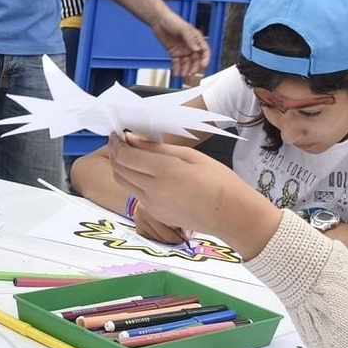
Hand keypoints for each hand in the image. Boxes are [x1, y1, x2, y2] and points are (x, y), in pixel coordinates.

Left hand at [106, 133, 277, 254]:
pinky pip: (135, 194)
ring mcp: (152, 205)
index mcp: (164, 172)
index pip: (126, 155)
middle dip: (115, 153)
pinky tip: (145, 172)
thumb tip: (131, 138)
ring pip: (123, 183)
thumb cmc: (218, 180)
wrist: (232, 215)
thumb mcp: (190, 156)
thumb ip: (158, 148)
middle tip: (120, 141)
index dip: (116, 142)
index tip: (117, 132)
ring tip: (130, 154)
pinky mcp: (155, 214)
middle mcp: (153, 191)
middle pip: (119, 169)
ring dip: (120, 167)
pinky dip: (133, 180)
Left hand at [148, 11, 209, 77]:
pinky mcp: (174, 53)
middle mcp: (191, 46)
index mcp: (196, 39)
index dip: (205, 59)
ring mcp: (183, 50)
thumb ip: (190, 39)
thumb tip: (197, 49)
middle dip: (194, 67)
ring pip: (187, 63)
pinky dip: (177, 69)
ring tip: (183, 75)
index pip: (204, 51)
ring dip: (186, 70)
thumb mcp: (183, 29)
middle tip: (191, 73)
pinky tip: (176, 74)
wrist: (159, 21)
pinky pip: (177, 63)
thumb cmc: (173, 21)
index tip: (203, 65)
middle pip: (196, 59)